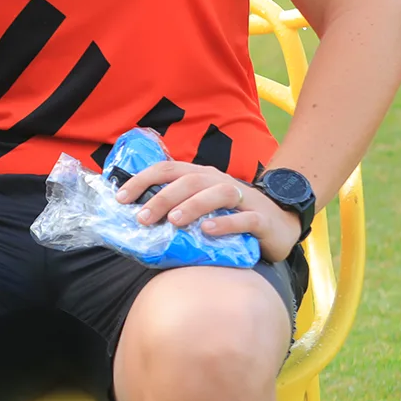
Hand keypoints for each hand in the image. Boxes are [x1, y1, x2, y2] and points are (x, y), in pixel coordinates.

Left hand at [118, 161, 302, 263]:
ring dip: (191, 206)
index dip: (142, 180)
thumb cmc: (231, 215)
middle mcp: (219, 181)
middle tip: (143, 218)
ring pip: (215, 194)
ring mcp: (242, 198)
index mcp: (200, 175)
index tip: (120, 198)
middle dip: (161, 198)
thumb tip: (136, 219)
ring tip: (173, 222)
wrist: (280, 223)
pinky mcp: (261, 219)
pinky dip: (225, 223)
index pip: (167, 169)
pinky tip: (208, 231)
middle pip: (187, 181)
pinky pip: (244, 218)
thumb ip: (175, 208)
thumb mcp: (201, 207)